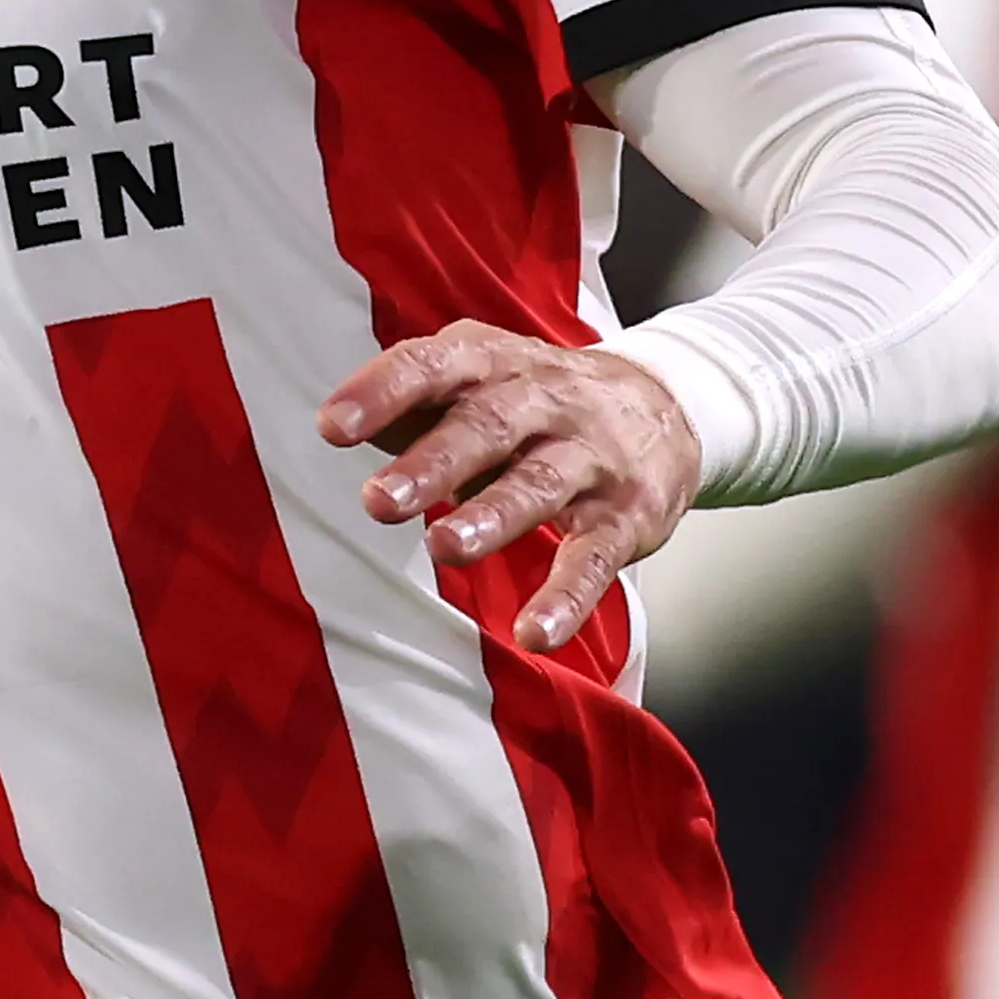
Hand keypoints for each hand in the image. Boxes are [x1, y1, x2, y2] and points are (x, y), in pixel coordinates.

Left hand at [319, 317, 701, 656]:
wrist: (666, 406)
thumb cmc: (541, 401)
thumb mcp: (482, 379)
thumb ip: (415, 403)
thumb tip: (338, 426)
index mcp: (496, 362)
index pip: (436, 365)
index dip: (385, 392)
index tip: (332, 426)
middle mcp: (546, 401)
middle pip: (488, 426)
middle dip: (433, 464)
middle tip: (378, 501)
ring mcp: (590, 459)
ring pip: (538, 485)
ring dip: (491, 519)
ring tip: (444, 549)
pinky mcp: (626, 517)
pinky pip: (595, 560)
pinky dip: (566, 599)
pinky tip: (535, 635)